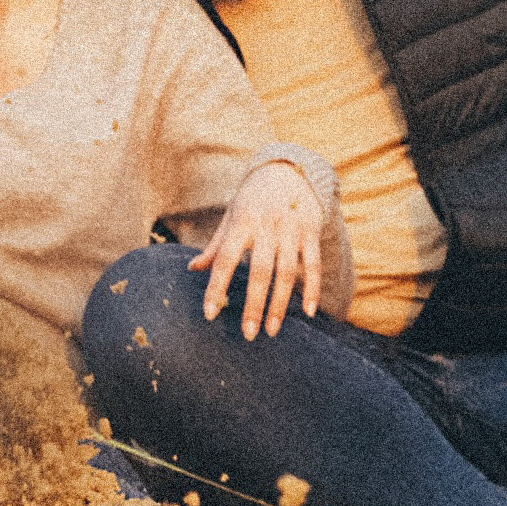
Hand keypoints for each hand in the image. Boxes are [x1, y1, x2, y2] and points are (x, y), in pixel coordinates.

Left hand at [190, 160, 323, 339]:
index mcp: (241, 223)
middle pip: (260, 272)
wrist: (289, 170)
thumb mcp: (232, 216)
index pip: (225, 259)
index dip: (216, 287)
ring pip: (288, 273)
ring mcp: (292, 229)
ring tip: (272, 331)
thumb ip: (216, 245)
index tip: (209, 314)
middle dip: (254, 306)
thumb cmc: (253, 199)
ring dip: (280, 304)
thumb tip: (192, 268)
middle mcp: (267, 226)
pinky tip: (308, 313)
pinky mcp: (312, 232)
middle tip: (248, 335)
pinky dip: (312, 289)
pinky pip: (314, 265)